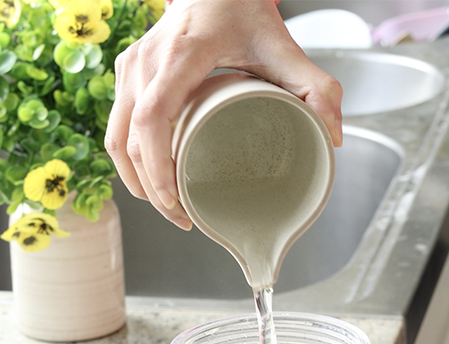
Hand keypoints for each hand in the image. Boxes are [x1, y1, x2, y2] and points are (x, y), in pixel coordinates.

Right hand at [105, 0, 342, 229]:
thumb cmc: (242, 10)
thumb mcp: (283, 46)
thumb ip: (317, 87)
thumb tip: (334, 135)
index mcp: (181, 54)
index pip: (152, 117)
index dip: (156, 165)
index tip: (175, 199)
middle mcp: (146, 60)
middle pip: (127, 138)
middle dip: (150, 188)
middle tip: (181, 218)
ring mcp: (130, 66)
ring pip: (115, 136)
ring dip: (135, 178)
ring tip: (167, 206)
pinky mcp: (126, 73)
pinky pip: (116, 125)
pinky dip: (131, 158)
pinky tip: (153, 179)